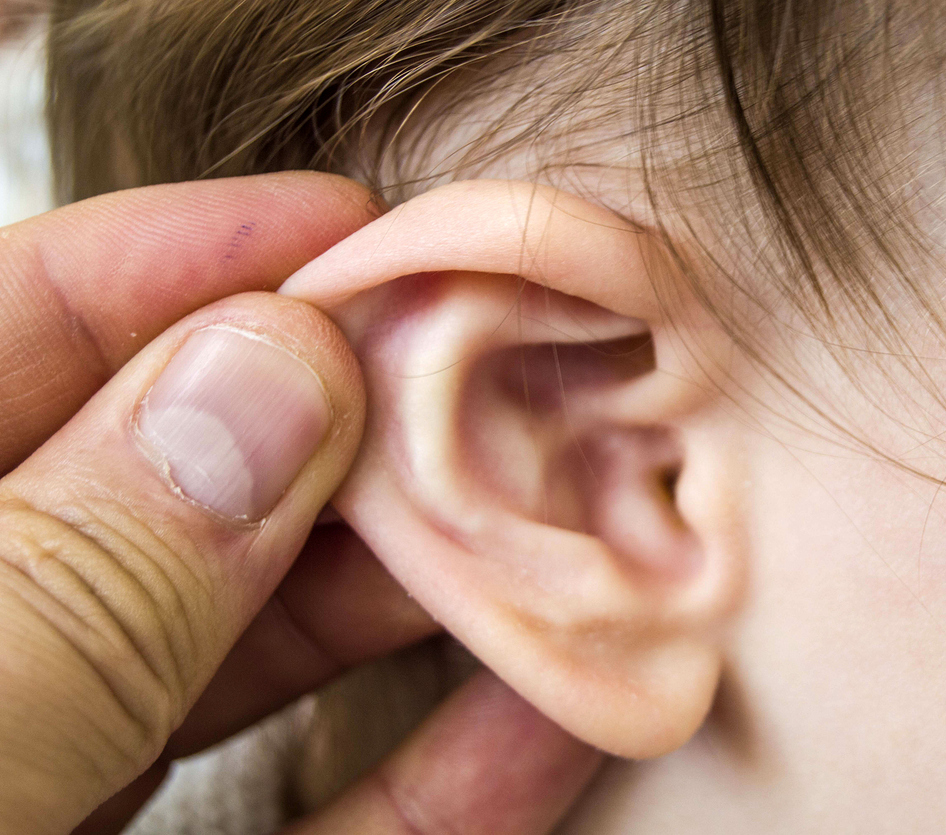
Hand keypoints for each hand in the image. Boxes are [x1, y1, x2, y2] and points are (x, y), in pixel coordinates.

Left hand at [0, 173, 601, 834]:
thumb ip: (86, 570)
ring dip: (428, 590)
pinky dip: (445, 774)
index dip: (179, 261)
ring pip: (270, 641)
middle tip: (498, 373)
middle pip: (187, 481)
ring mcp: (76, 769)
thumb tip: (273, 375)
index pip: (17, 336)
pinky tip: (543, 720)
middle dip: (351, 421)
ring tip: (562, 528)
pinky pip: (326, 817)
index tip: (346, 228)